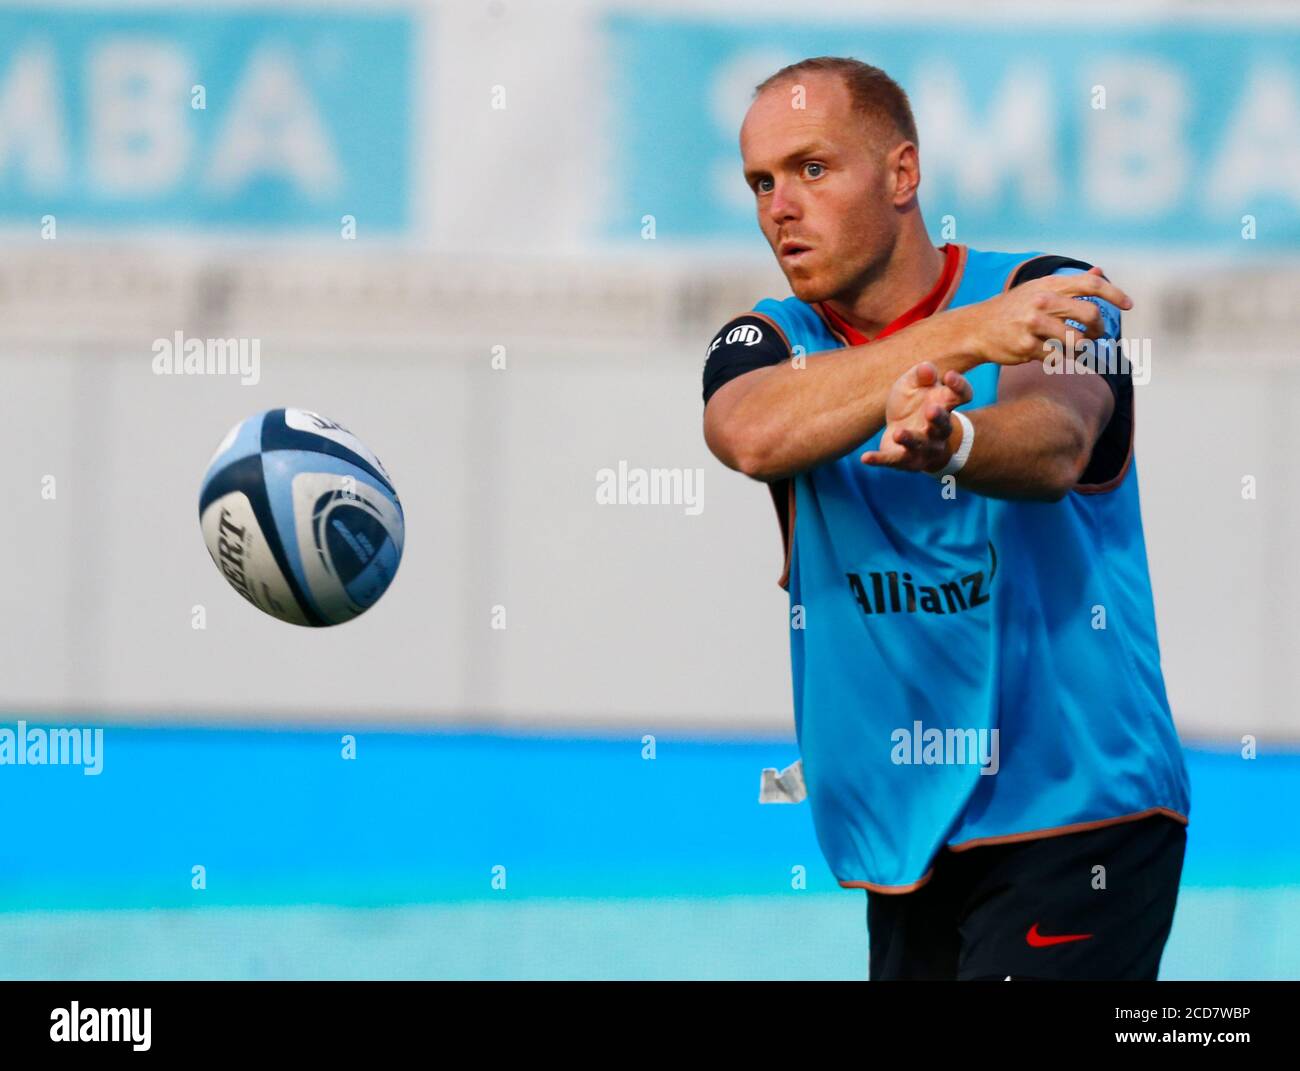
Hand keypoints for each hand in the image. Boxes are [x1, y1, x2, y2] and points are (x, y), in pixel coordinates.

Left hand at [861, 362, 972, 472]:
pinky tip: (865, 457)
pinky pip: (893, 460)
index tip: (949, 375)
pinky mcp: (905, 460)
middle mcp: (940, 429)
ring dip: (910, 439)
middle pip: (944, 425)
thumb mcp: (913, 384)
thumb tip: (927, 368)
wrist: (904, 432)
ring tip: (898, 433)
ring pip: (921, 445)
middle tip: (931, 410)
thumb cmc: (912, 403)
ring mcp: (924, 447)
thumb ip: (921, 375)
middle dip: (938, 418)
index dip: (959, 386)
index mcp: (945, 405)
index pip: (962, 395)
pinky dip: (879, 459)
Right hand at [960, 266, 1131, 366]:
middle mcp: (1042, 301)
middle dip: (1099, 329)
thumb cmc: (1014, 309)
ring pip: (1077, 341)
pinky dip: (1059, 359)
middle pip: (1091, 315)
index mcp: (1049, 285)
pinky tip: (1051, 355)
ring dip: (1082, 348)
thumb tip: (1099, 271)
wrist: (977, 328)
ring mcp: (1033, 325)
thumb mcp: (1039, 289)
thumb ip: (1071, 283)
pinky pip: (1056, 357)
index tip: (1129, 305)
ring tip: (1076, 349)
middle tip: (1096, 335)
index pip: (1091, 284)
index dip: (1114, 294)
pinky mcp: (1025, 347)